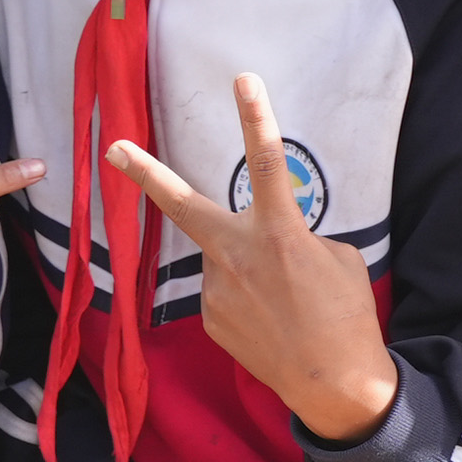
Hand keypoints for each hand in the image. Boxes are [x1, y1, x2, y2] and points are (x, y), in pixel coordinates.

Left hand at [106, 73, 400, 441]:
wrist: (334, 383)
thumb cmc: (347, 316)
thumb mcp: (338, 260)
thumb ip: (298, 238)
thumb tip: (271, 244)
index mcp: (280, 232)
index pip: (269, 161)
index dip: (256, 116)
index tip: (243, 78)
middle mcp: (239, 254)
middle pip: (183, 205)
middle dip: (145, 174)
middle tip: (114, 147)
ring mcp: (218, 289)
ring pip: (224, 259)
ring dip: (248, 271)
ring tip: (282, 304)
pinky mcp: (210, 318)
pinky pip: (226, 294)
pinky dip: (248, 301)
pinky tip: (271, 323)